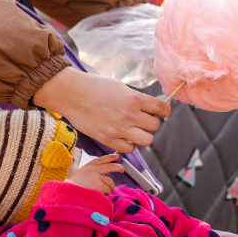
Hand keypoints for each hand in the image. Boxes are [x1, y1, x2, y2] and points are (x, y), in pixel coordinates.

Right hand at [32, 68, 170, 152]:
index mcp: (134, 99)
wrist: (72, 94)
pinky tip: (124, 136)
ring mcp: (118, 129)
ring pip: (147, 140)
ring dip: (143, 135)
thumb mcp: (121, 87)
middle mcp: (129, 115)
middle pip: (155, 126)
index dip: (165, 111)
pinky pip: (129, 149)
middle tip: (143, 119)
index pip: (162, 108)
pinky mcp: (108, 139)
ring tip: (135, 130)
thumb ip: (137, 99)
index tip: (163, 112)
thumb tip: (152, 108)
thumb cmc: (96, 88)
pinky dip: (130, 144)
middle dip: (151, 123)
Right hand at [66, 154, 123, 193]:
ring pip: (110, 182)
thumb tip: (105, 176)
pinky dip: (105, 194)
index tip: (117, 156)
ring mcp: (96, 177)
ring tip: (98, 192)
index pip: (100, 160)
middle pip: (110, 167)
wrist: (67, 196)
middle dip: (118, 167)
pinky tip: (97, 195)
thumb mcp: (80, 176)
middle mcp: (92, 170)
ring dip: (108, 188)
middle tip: (122, 169)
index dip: (109, 157)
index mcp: (87, 167)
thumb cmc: (73, 188)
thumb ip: (91, 173)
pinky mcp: (99, 185)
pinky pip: (108, 190)